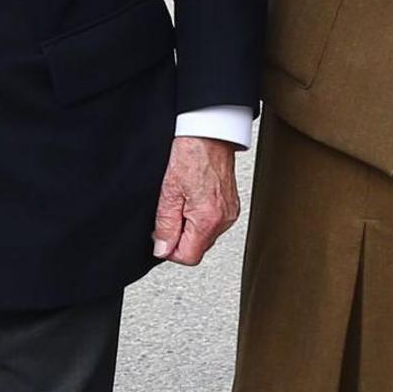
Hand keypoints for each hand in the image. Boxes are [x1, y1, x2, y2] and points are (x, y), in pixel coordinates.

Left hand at [153, 136, 240, 265]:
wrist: (210, 134)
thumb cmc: (190, 155)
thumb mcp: (168, 192)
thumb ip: (165, 225)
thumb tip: (162, 249)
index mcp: (208, 220)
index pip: (188, 257)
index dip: (169, 249)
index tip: (161, 234)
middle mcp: (224, 220)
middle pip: (197, 248)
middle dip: (179, 237)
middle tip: (170, 211)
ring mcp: (230, 214)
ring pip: (204, 237)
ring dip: (189, 227)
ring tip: (182, 201)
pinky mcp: (232, 207)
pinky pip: (212, 224)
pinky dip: (199, 218)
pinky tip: (193, 199)